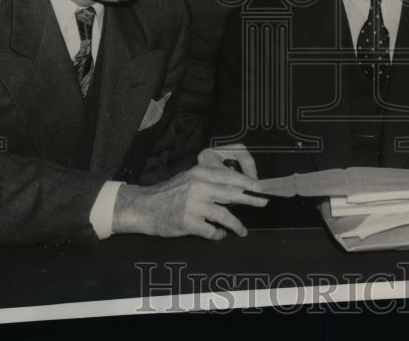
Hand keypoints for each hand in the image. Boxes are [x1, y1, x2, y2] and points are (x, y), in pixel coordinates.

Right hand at [113, 147, 266, 238]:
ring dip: (236, 225)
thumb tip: (234, 186)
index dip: (248, 183)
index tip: (260, 188)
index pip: (230, 177)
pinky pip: (211, 231)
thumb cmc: (169, 193)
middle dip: (250, 199)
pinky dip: (218, 234)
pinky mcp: (188, 223)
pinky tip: (219, 235)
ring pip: (224, 216)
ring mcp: (194, 206)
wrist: (145, 207)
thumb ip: (208, 180)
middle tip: (263, 203)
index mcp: (200, 174)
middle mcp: (198, 188)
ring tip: (242, 231)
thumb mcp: (189, 178)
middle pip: (232, 194)